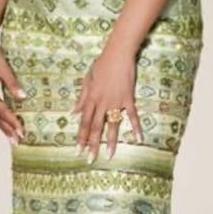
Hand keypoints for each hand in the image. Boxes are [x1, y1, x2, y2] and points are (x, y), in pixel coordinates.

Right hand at [0, 30, 23, 142]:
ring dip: (2, 126)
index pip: (2, 111)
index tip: (21, 131)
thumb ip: (13, 83)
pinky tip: (4, 121)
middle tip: (17, 141)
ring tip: (11, 136)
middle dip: (6, 130)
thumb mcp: (4, 68)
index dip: (12, 122)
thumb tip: (23, 97)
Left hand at [75, 46, 142, 161]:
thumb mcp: (87, 81)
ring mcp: (115, 102)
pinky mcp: (128, 98)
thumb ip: (81, 98)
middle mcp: (101, 103)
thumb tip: (73, 113)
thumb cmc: (101, 65)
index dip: (80, 137)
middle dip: (92, 144)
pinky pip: (132, 116)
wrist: (117, 54)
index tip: (78, 150)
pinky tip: (139, 139)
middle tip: (90, 159)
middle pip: (95, 127)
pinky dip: (136, 127)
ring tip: (109, 156)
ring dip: (110, 141)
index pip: (84, 122)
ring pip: (111, 125)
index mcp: (90, 99)